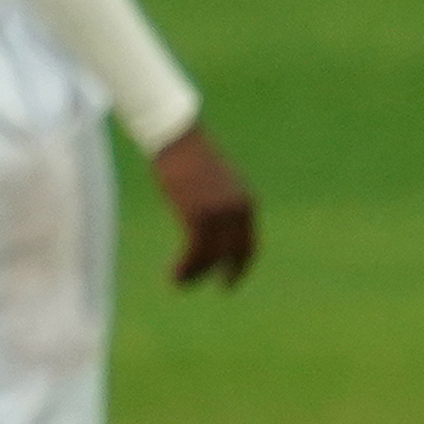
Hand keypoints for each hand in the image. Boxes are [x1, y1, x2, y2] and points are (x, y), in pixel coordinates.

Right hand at [149, 127, 256, 288]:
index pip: (249, 243)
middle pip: (235, 253)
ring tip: (180, 283)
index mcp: (246, 202)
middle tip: (221, 288)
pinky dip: (185, 268)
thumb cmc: (189, 155)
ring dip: (195, 274)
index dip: (241, 263)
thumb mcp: (214, 181)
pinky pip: (194, 252)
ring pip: (211, 257)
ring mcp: (218, 213)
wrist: (176, 135)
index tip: (232, 277)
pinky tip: (174, 276)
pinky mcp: (197, 215)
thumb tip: (211, 223)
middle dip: (229, 274)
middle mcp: (238, 210)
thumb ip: (220, 202)